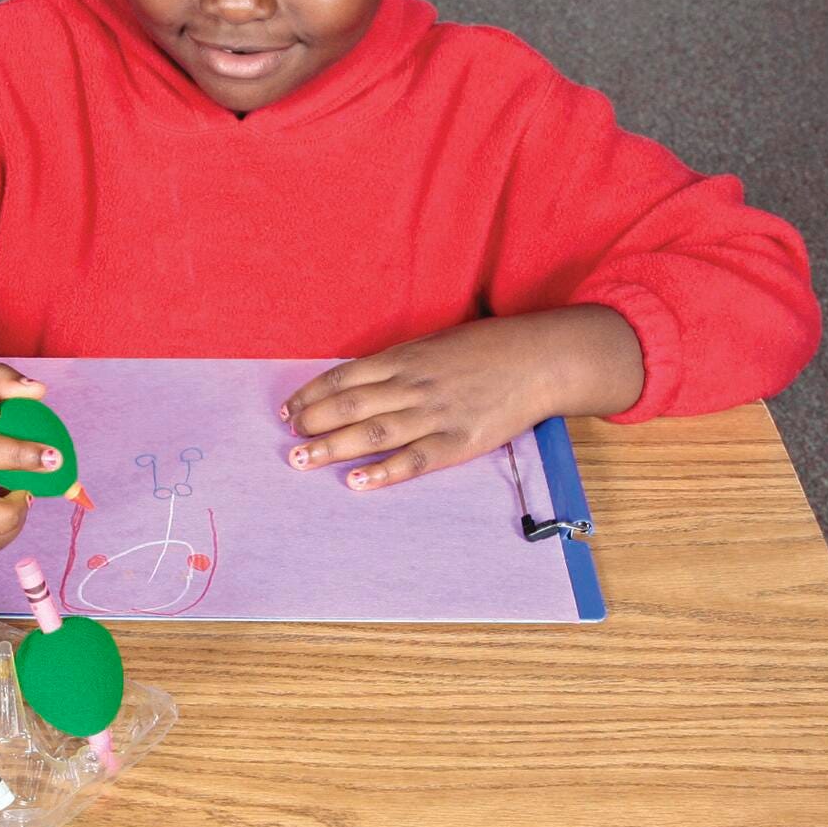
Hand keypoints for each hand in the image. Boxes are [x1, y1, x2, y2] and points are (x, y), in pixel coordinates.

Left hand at [279, 308, 643, 491]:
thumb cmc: (486, 349)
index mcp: (405, 358)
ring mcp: (435, 414)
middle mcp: (413, 385)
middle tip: (288, 435)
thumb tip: (357, 382)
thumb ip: (397, 364)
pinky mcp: (458, 441)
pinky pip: (414, 460)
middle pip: (351, 405)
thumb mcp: (435, 344)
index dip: (312, 394)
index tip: (287, 409)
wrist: (540, 359)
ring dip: (333, 447)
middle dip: (313, 420)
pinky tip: (356, 481)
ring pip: (374, 432)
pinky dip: (383, 471)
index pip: (345, 377)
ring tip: (301, 459)